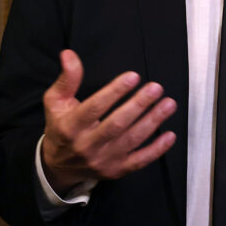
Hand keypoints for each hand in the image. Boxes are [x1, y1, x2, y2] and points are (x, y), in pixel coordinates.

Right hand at [41, 49, 177, 193]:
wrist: (58, 167)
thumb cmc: (61, 127)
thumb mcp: (55, 102)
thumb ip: (67, 79)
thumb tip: (69, 54)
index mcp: (70, 127)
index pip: (94, 108)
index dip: (114, 92)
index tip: (133, 76)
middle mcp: (86, 146)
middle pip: (116, 124)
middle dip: (138, 105)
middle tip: (156, 88)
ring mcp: (103, 161)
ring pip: (131, 141)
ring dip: (152, 121)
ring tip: (168, 104)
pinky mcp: (116, 171)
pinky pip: (139, 161)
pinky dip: (156, 150)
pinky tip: (170, 135)